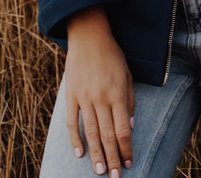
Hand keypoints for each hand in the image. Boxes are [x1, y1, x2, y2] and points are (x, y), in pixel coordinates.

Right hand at [65, 6, 134, 174]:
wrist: (89, 36)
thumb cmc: (112, 55)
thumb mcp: (127, 75)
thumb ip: (129, 101)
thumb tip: (128, 127)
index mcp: (117, 94)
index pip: (123, 130)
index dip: (126, 149)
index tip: (129, 163)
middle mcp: (101, 98)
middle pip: (107, 136)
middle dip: (112, 159)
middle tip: (115, 176)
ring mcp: (84, 98)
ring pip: (91, 133)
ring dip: (96, 155)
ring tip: (100, 172)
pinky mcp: (71, 96)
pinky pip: (73, 122)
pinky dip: (76, 139)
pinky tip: (80, 153)